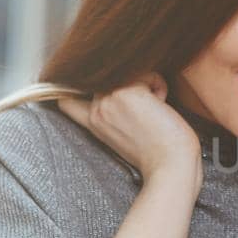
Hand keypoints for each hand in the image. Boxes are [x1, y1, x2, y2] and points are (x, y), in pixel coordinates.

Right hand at [58, 74, 201, 193]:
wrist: (170, 165)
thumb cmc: (157, 153)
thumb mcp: (121, 135)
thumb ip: (111, 116)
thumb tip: (116, 92)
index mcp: (94, 122)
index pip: (67, 101)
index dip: (71, 90)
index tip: (73, 89)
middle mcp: (97, 109)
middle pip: (110, 79)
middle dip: (131, 87)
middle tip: (146, 112)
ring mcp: (109, 99)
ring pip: (129, 73)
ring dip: (147, 85)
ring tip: (154, 109)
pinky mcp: (128, 91)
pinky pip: (147, 73)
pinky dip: (159, 85)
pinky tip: (160, 105)